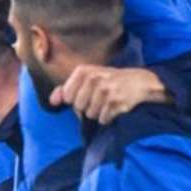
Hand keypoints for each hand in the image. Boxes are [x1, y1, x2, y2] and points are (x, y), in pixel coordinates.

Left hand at [51, 66, 171, 123]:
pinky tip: (113, 108)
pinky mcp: (116, 102)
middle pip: (78, 107)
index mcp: (83, 71)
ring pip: (90, 114)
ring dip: (98, 113)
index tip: (85, 94)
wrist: (138, 81)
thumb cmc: (108, 80)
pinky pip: (102, 119)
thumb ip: (66, 89)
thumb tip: (52, 101)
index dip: (74, 100)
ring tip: (106, 103)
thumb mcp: (86, 78)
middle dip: (86, 107)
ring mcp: (105, 90)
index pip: (67, 97)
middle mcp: (93, 79)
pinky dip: (107, 117)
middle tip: (98, 99)